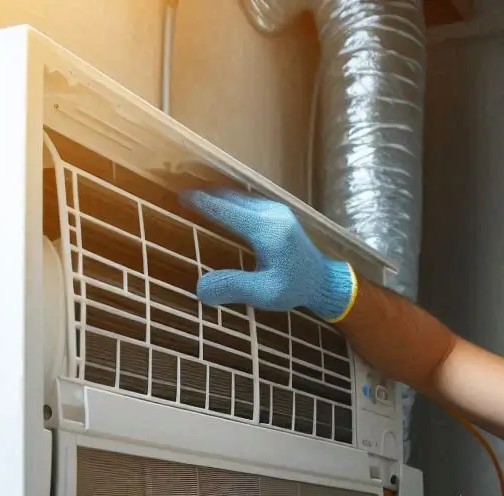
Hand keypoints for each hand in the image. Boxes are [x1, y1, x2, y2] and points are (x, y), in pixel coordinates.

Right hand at [178, 188, 356, 321]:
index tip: (180, 196)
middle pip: (231, 198)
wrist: (324, 281)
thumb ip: (233, 288)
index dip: (202, 203)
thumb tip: (199, 290)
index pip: (227, 210)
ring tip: (195, 197)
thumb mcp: (264, 293)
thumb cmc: (294, 288)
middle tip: (181, 194)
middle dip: (206, 195)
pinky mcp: (279, 213)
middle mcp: (271, 213)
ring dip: (217, 196)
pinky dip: (230, 201)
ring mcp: (277, 210)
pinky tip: (219, 206)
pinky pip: (248, 201)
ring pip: (240, 197)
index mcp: (266, 230)